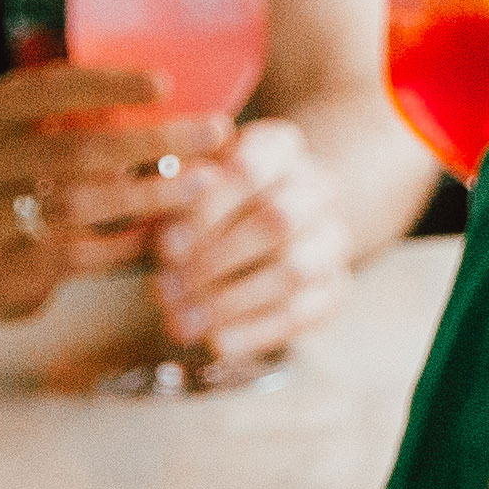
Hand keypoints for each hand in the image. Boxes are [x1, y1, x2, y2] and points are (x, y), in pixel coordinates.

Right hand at [0, 64, 223, 327]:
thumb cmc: (21, 177)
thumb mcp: (32, 132)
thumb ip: (84, 111)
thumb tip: (181, 85)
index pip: (44, 90)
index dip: (104, 85)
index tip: (164, 84)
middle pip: (72, 149)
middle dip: (152, 141)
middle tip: (215, 132)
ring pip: (75, 205)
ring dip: (148, 194)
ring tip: (202, 183)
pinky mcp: (0, 270)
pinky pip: (75, 256)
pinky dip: (126, 244)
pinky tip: (163, 233)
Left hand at [149, 115, 345, 372]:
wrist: (270, 215)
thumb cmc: (211, 195)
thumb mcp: (188, 177)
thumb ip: (172, 194)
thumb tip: (153, 226)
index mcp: (281, 146)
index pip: (249, 168)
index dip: (205, 210)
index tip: (163, 246)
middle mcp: (319, 187)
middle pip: (277, 221)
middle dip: (215, 261)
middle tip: (164, 290)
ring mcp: (333, 237)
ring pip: (293, 270)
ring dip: (230, 301)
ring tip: (180, 322)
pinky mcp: (336, 284)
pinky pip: (304, 312)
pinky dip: (256, 331)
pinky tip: (214, 342)